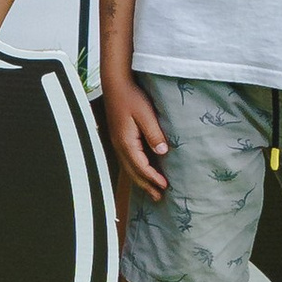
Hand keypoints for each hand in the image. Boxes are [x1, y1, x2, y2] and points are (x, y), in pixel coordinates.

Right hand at [104, 77, 171, 203]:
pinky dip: (135, 170)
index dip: (152, 178)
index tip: (165, 186)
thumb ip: (154, 133)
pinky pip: (127, 160)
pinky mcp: (119, 137)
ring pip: (129, 167)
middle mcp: (119, 145)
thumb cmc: (131, 97)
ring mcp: (117, 142)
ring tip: (151, 190)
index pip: (140, 166)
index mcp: (126, 141)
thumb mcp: (146, 114)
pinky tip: (141, 171)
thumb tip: (162, 152)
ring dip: (140, 180)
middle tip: (158, 198)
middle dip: (146, 185)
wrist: (116, 84)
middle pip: (133, 171)